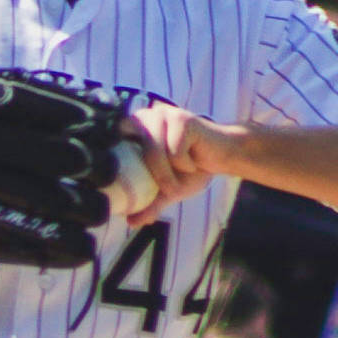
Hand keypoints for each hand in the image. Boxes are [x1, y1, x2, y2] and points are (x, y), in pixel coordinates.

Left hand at [123, 103, 216, 226]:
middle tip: (170, 187)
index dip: (114, 159)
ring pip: (154, 152)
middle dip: (152, 176)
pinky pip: (175, 151)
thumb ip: (149, 204)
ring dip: (168, 174)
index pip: (113, 143)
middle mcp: (146, 118)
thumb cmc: (192, 170)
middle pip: (134, 152)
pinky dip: (185, 163)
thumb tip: (131, 222)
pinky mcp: (182, 119)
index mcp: (135, 130)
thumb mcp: (167, 190)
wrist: (224, 157)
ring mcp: (163, 115)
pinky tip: (195, 158)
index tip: (129, 178)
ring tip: (185, 171)